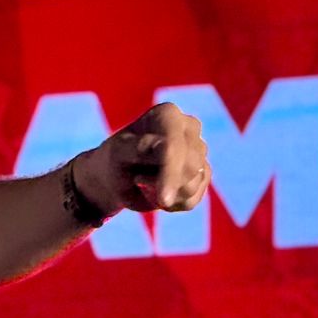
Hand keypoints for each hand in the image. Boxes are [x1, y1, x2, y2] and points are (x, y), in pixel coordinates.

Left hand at [80, 102, 208, 214]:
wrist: (117, 178)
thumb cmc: (115, 159)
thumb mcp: (118, 152)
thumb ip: (139, 147)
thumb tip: (167, 147)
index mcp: (167, 114)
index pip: (175, 146)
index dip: (171, 173)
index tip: (164, 199)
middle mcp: (189, 128)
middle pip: (191, 167)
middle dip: (164, 183)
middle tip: (138, 178)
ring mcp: (199, 151)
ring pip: (193, 185)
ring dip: (166, 194)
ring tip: (146, 182)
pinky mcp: (202, 173)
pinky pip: (194, 199)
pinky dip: (172, 203)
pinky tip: (159, 192)